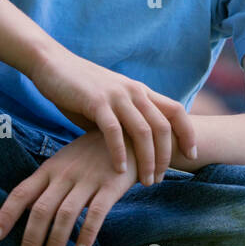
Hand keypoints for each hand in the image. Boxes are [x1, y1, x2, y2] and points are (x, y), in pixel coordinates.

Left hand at [0, 128, 137, 245]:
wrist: (129, 134)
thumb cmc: (92, 153)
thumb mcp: (64, 162)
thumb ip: (46, 184)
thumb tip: (25, 210)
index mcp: (50, 169)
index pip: (21, 193)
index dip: (6, 215)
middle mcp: (66, 174)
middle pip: (41, 210)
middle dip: (30, 239)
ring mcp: (88, 179)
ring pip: (66, 214)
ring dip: (55, 242)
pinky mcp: (111, 185)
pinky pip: (97, 213)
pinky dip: (87, 233)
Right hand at [29, 47, 197, 185]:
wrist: (53, 64)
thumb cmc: (79, 89)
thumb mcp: (110, 105)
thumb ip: (123, 123)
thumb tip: (132, 150)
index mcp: (141, 91)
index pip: (176, 111)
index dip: (188, 133)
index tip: (191, 155)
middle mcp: (134, 91)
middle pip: (163, 126)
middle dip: (165, 156)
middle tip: (158, 179)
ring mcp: (117, 95)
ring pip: (143, 131)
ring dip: (147, 159)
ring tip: (144, 181)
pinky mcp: (96, 101)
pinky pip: (114, 131)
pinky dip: (119, 152)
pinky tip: (118, 170)